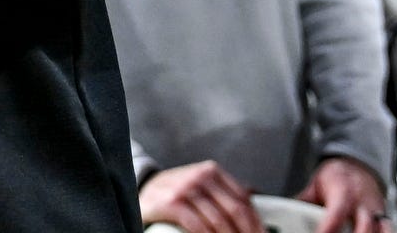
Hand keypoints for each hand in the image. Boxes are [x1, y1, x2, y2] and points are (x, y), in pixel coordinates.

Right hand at [140, 160, 257, 232]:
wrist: (141, 190)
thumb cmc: (177, 193)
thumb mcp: (200, 185)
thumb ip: (224, 192)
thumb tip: (256, 204)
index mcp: (212, 171)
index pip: (244, 199)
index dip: (256, 222)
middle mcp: (200, 176)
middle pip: (235, 211)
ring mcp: (185, 188)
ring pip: (219, 221)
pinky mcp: (171, 202)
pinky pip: (198, 226)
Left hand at [298, 155, 386, 232]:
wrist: (358, 166)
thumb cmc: (337, 177)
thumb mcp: (316, 184)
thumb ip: (304, 200)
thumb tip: (284, 211)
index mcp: (344, 193)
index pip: (336, 215)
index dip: (328, 230)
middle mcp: (364, 204)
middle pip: (364, 228)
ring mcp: (378, 213)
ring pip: (382, 231)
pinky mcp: (386, 220)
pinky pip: (389, 231)